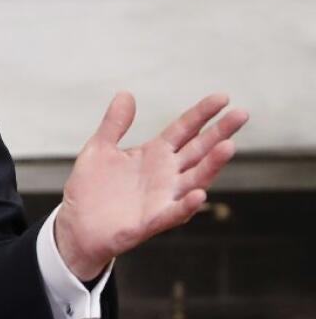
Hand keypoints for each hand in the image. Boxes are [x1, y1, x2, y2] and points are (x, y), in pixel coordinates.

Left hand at [55, 92, 248, 280]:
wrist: (76, 225)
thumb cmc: (91, 188)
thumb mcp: (98, 149)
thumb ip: (114, 124)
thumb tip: (126, 94)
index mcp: (154, 154)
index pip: (184, 129)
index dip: (202, 114)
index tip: (223, 97)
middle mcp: (165, 174)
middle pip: (198, 150)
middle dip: (219, 133)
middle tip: (241, 114)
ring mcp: (162, 198)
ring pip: (195, 179)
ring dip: (212, 165)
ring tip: (228, 146)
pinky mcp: (152, 221)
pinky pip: (174, 213)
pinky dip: (187, 205)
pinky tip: (199, 194)